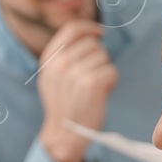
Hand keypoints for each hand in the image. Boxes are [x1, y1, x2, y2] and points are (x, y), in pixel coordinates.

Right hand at [36, 20, 117, 161]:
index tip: (99, 33)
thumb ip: (64, 54)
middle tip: (91, 76)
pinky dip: (111, 82)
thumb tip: (88, 31)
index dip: (89, 27)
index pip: (72, 28)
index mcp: (49, 59)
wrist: (64, 133)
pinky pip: (111, 71)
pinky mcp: (92, 83)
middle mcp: (60, 63)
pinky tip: (101, 93)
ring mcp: (75, 73)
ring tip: (93, 87)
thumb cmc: (64, 103)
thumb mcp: (53, 76)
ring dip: (104, 70)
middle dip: (98, 57)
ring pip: (104, 57)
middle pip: (93, 43)